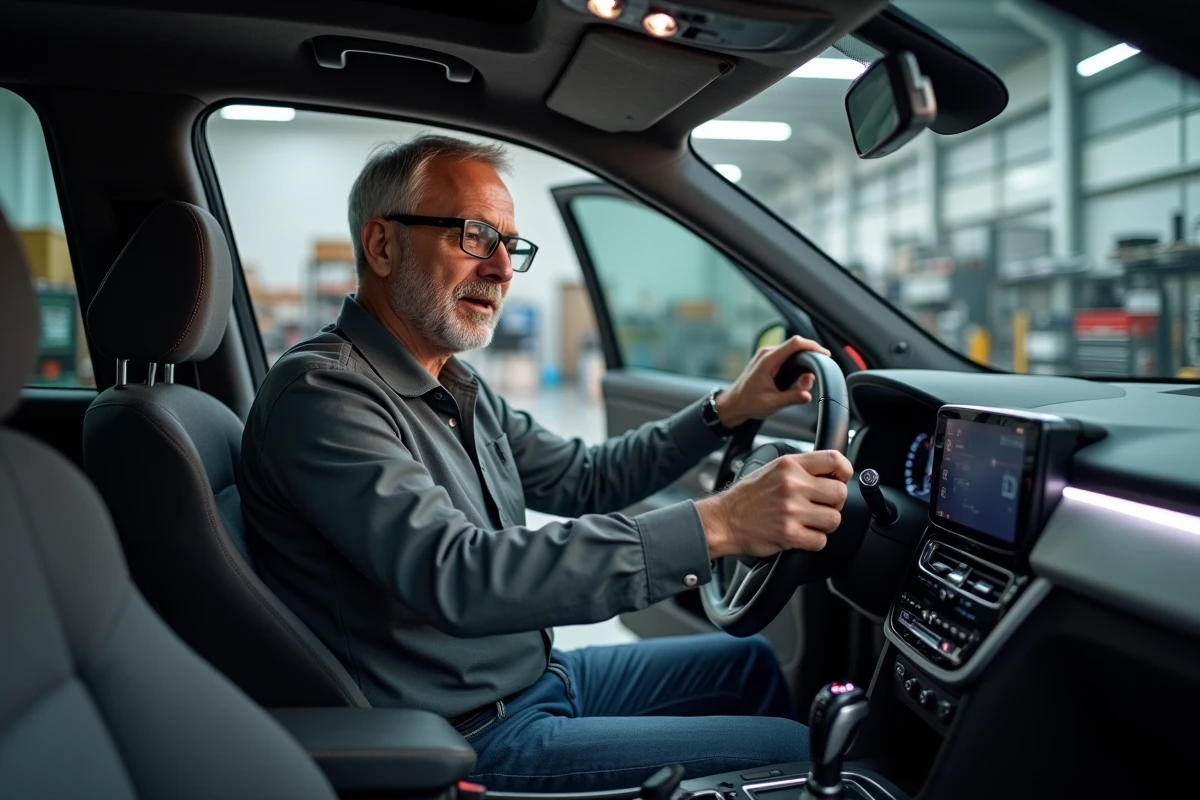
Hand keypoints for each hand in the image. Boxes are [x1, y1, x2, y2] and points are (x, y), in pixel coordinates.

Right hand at [696, 450, 853, 559]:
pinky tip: (801, 535)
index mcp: (789, 465)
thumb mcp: (772, 469)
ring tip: (809, 522)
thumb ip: (801, 469)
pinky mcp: (789, 534)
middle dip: (834, 503)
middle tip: (820, 507)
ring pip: (834, 519)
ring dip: (825, 524)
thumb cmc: (748, 497)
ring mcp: (791, 510)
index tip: (840, 480)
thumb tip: (832, 474)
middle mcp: (792, 485)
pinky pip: (821, 541)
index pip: (835, 460)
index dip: (844, 472)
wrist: (723, 520)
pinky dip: (814, 541)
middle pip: (840, 493)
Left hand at [716, 336, 831, 427]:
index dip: (813, 346)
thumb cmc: (748, 403)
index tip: (825, 355)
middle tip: (820, 369)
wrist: (733, 404)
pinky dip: (797, 361)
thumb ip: (791, 398)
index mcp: (768, 360)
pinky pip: (786, 354)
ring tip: (810, 375)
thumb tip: (808, 395)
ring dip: (804, 358)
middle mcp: (767, 353)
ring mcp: (767, 355)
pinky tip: (801, 373)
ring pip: (792, 349)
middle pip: (796, 344)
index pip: (795, 343)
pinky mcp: (768, 360)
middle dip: (811, 354)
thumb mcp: (772, 404)